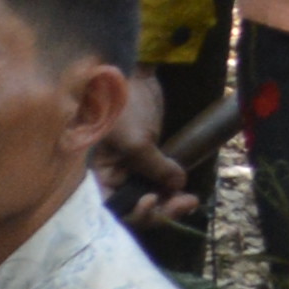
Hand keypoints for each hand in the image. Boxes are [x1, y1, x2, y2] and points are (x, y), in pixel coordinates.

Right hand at [105, 69, 209, 236]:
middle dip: (160, 210)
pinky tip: (186, 192)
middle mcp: (112, 175)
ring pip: (150, 197)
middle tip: (185, 203)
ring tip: (191, 200)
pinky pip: (158, 184)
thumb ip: (155, 168)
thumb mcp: (136, 141)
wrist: (135, 76)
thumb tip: (178, 185)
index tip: (153, 200)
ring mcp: (130, 168)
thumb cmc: (124, 108)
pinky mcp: (147, 160)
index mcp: (98, 173)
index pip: (111, 207)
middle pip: (134, 206)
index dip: (132, 211)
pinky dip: (172, 191)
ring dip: (170, 203)